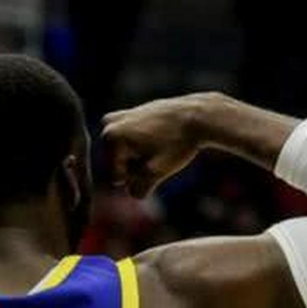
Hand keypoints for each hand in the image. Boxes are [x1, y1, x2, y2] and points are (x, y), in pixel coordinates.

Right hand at [100, 94, 215, 198]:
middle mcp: (108, 124)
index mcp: (110, 136)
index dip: (137, 176)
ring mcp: (117, 117)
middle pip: (117, 166)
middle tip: (158, 152)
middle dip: (135, 167)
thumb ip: (138, 189)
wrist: (198, 115)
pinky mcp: (128, 114)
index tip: (155, 158)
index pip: (117, 178)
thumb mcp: (157, 173)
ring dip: (138, 158)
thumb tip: (133, 193)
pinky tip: (159, 138)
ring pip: (123, 156)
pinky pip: (130, 144)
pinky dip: (143, 147)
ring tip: (159, 145)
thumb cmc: (177, 143)